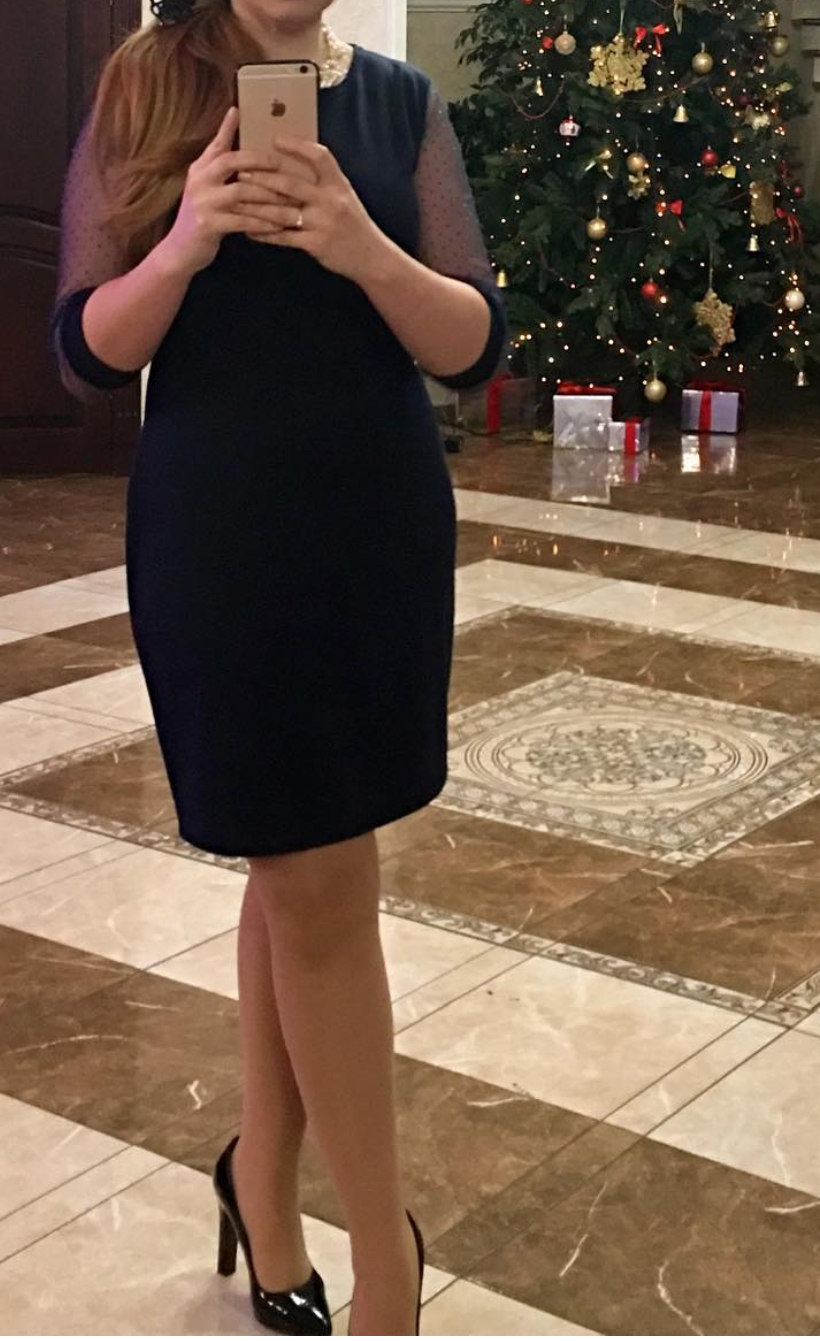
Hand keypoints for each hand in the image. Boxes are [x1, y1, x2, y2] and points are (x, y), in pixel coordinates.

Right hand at [160, 108, 299, 277]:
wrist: (180, 251)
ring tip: (291, 201)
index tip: (239, 111)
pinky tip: (279, 225)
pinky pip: (242, 221)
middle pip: (232, 161)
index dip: (227, 128)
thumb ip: (220, 173)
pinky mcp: (208, 225)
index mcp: (200, 170)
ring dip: (269, 197)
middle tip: (284, 164)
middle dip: (260, 160)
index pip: (216, 144)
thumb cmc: (202, 220)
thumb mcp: (207, 191)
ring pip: (242, 192)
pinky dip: (263, 223)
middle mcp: (199, 181)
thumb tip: (240, 155)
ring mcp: (203, 202)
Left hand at [236, 136, 388, 283]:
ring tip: (238, 199)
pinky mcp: (316, 244)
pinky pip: (283, 237)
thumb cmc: (354, 225)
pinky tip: (249, 230)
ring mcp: (323, 223)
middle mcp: (331, 201)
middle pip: (291, 183)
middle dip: (264, 177)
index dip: (298, 146)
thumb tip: (294, 166)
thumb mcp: (345, 197)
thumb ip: (323, 183)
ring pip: (282, 212)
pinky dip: (264, 234)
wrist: (371, 257)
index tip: (276, 139)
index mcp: (338, 185)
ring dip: (257, 206)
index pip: (319, 157)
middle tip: (243, 170)